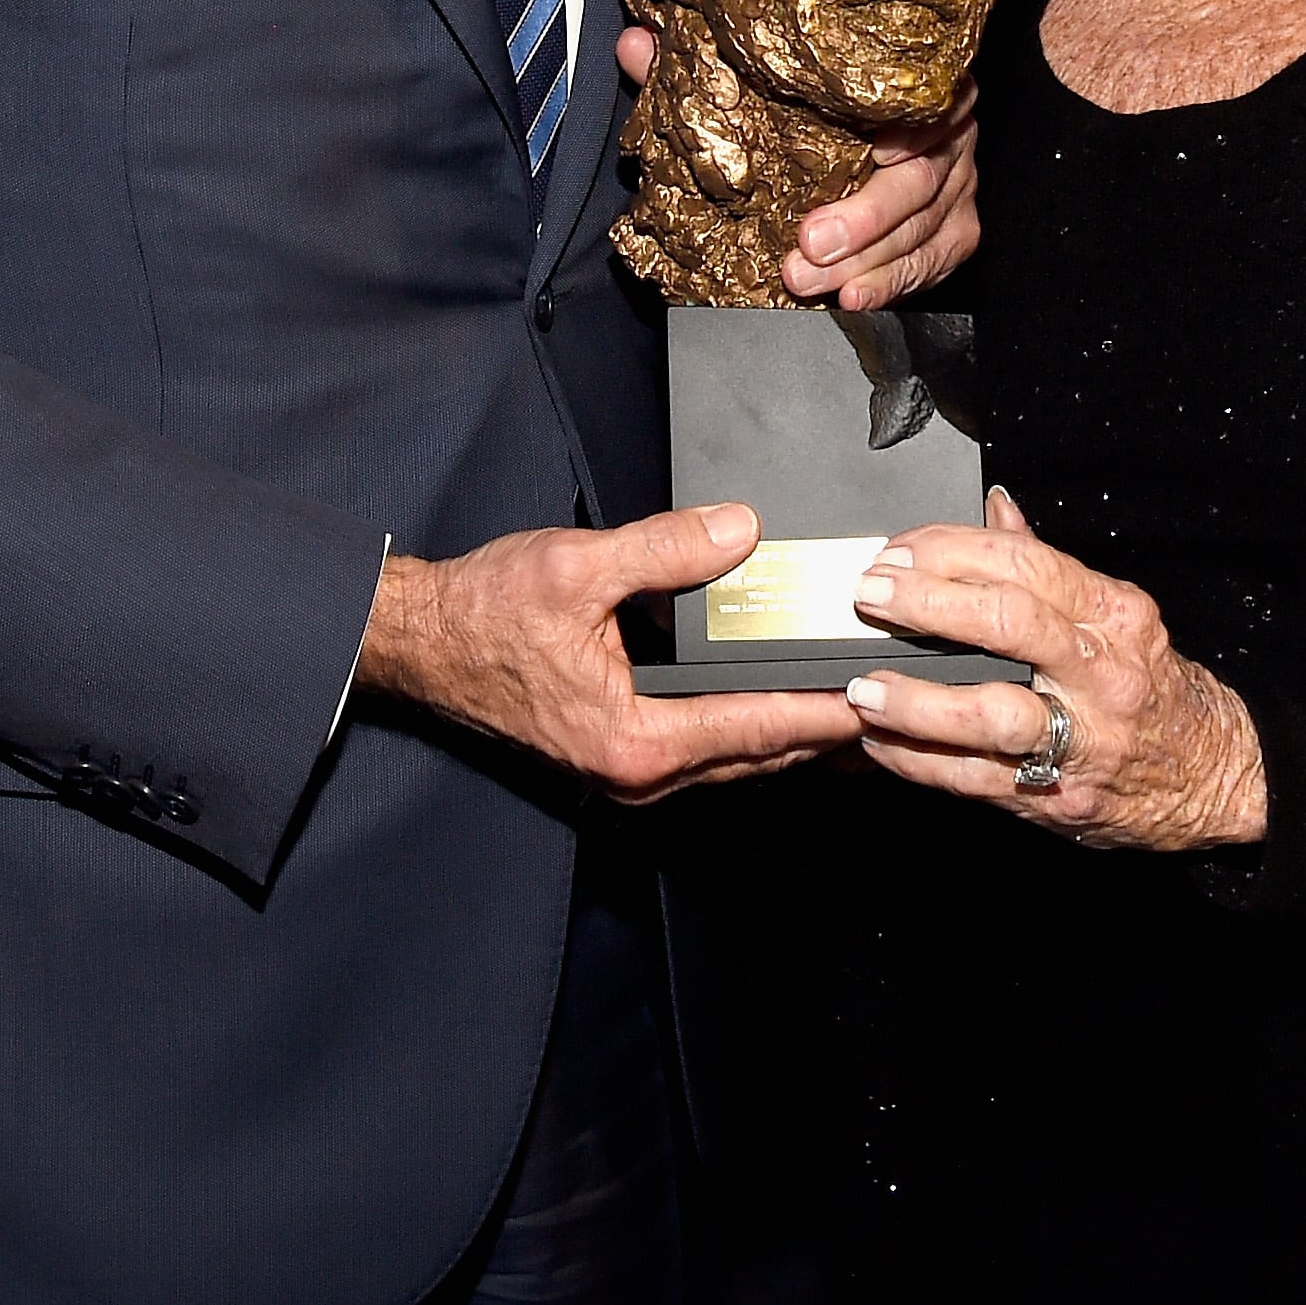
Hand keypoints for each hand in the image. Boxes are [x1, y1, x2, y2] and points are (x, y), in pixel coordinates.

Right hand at [357, 504, 854, 799]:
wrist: (423, 642)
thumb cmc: (485, 614)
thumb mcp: (579, 566)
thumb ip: (666, 549)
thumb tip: (739, 530)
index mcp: (634, 739)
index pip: (754, 727)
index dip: (819, 712)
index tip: (871, 698)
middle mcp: (635, 773)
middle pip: (754, 755)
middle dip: (818, 729)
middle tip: (882, 697)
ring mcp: (625, 774)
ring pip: (731, 761)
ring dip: (785, 734)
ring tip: (844, 703)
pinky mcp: (616, 759)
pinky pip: (702, 753)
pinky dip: (745, 731)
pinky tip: (771, 705)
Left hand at [615, 26, 984, 309]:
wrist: (859, 130)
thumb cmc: (808, 101)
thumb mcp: (753, 79)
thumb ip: (698, 66)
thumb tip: (636, 46)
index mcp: (900, 77)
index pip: (919, 97)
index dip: (904, 128)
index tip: (878, 151)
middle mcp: (942, 125)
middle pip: (920, 177)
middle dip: (865, 218)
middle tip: (810, 246)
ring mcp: (957, 180)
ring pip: (927, 227)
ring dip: (869, 262)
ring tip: (815, 283)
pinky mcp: (957, 227)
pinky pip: (937, 259)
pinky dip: (897, 282)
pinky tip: (858, 297)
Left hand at [841, 487, 1267, 850]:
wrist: (1215, 774)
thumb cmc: (1153, 688)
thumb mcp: (1114, 616)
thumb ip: (1047, 566)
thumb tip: (997, 509)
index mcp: (1113, 613)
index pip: (1026, 566)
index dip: (952, 552)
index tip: (899, 553)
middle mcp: (1101, 672)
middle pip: (1009, 624)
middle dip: (929, 605)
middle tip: (872, 597)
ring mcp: (1083, 738)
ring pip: (992, 712)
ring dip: (918, 699)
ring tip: (866, 687)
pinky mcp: (1059, 795)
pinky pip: (975, 778)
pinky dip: (919, 761)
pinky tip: (881, 743)